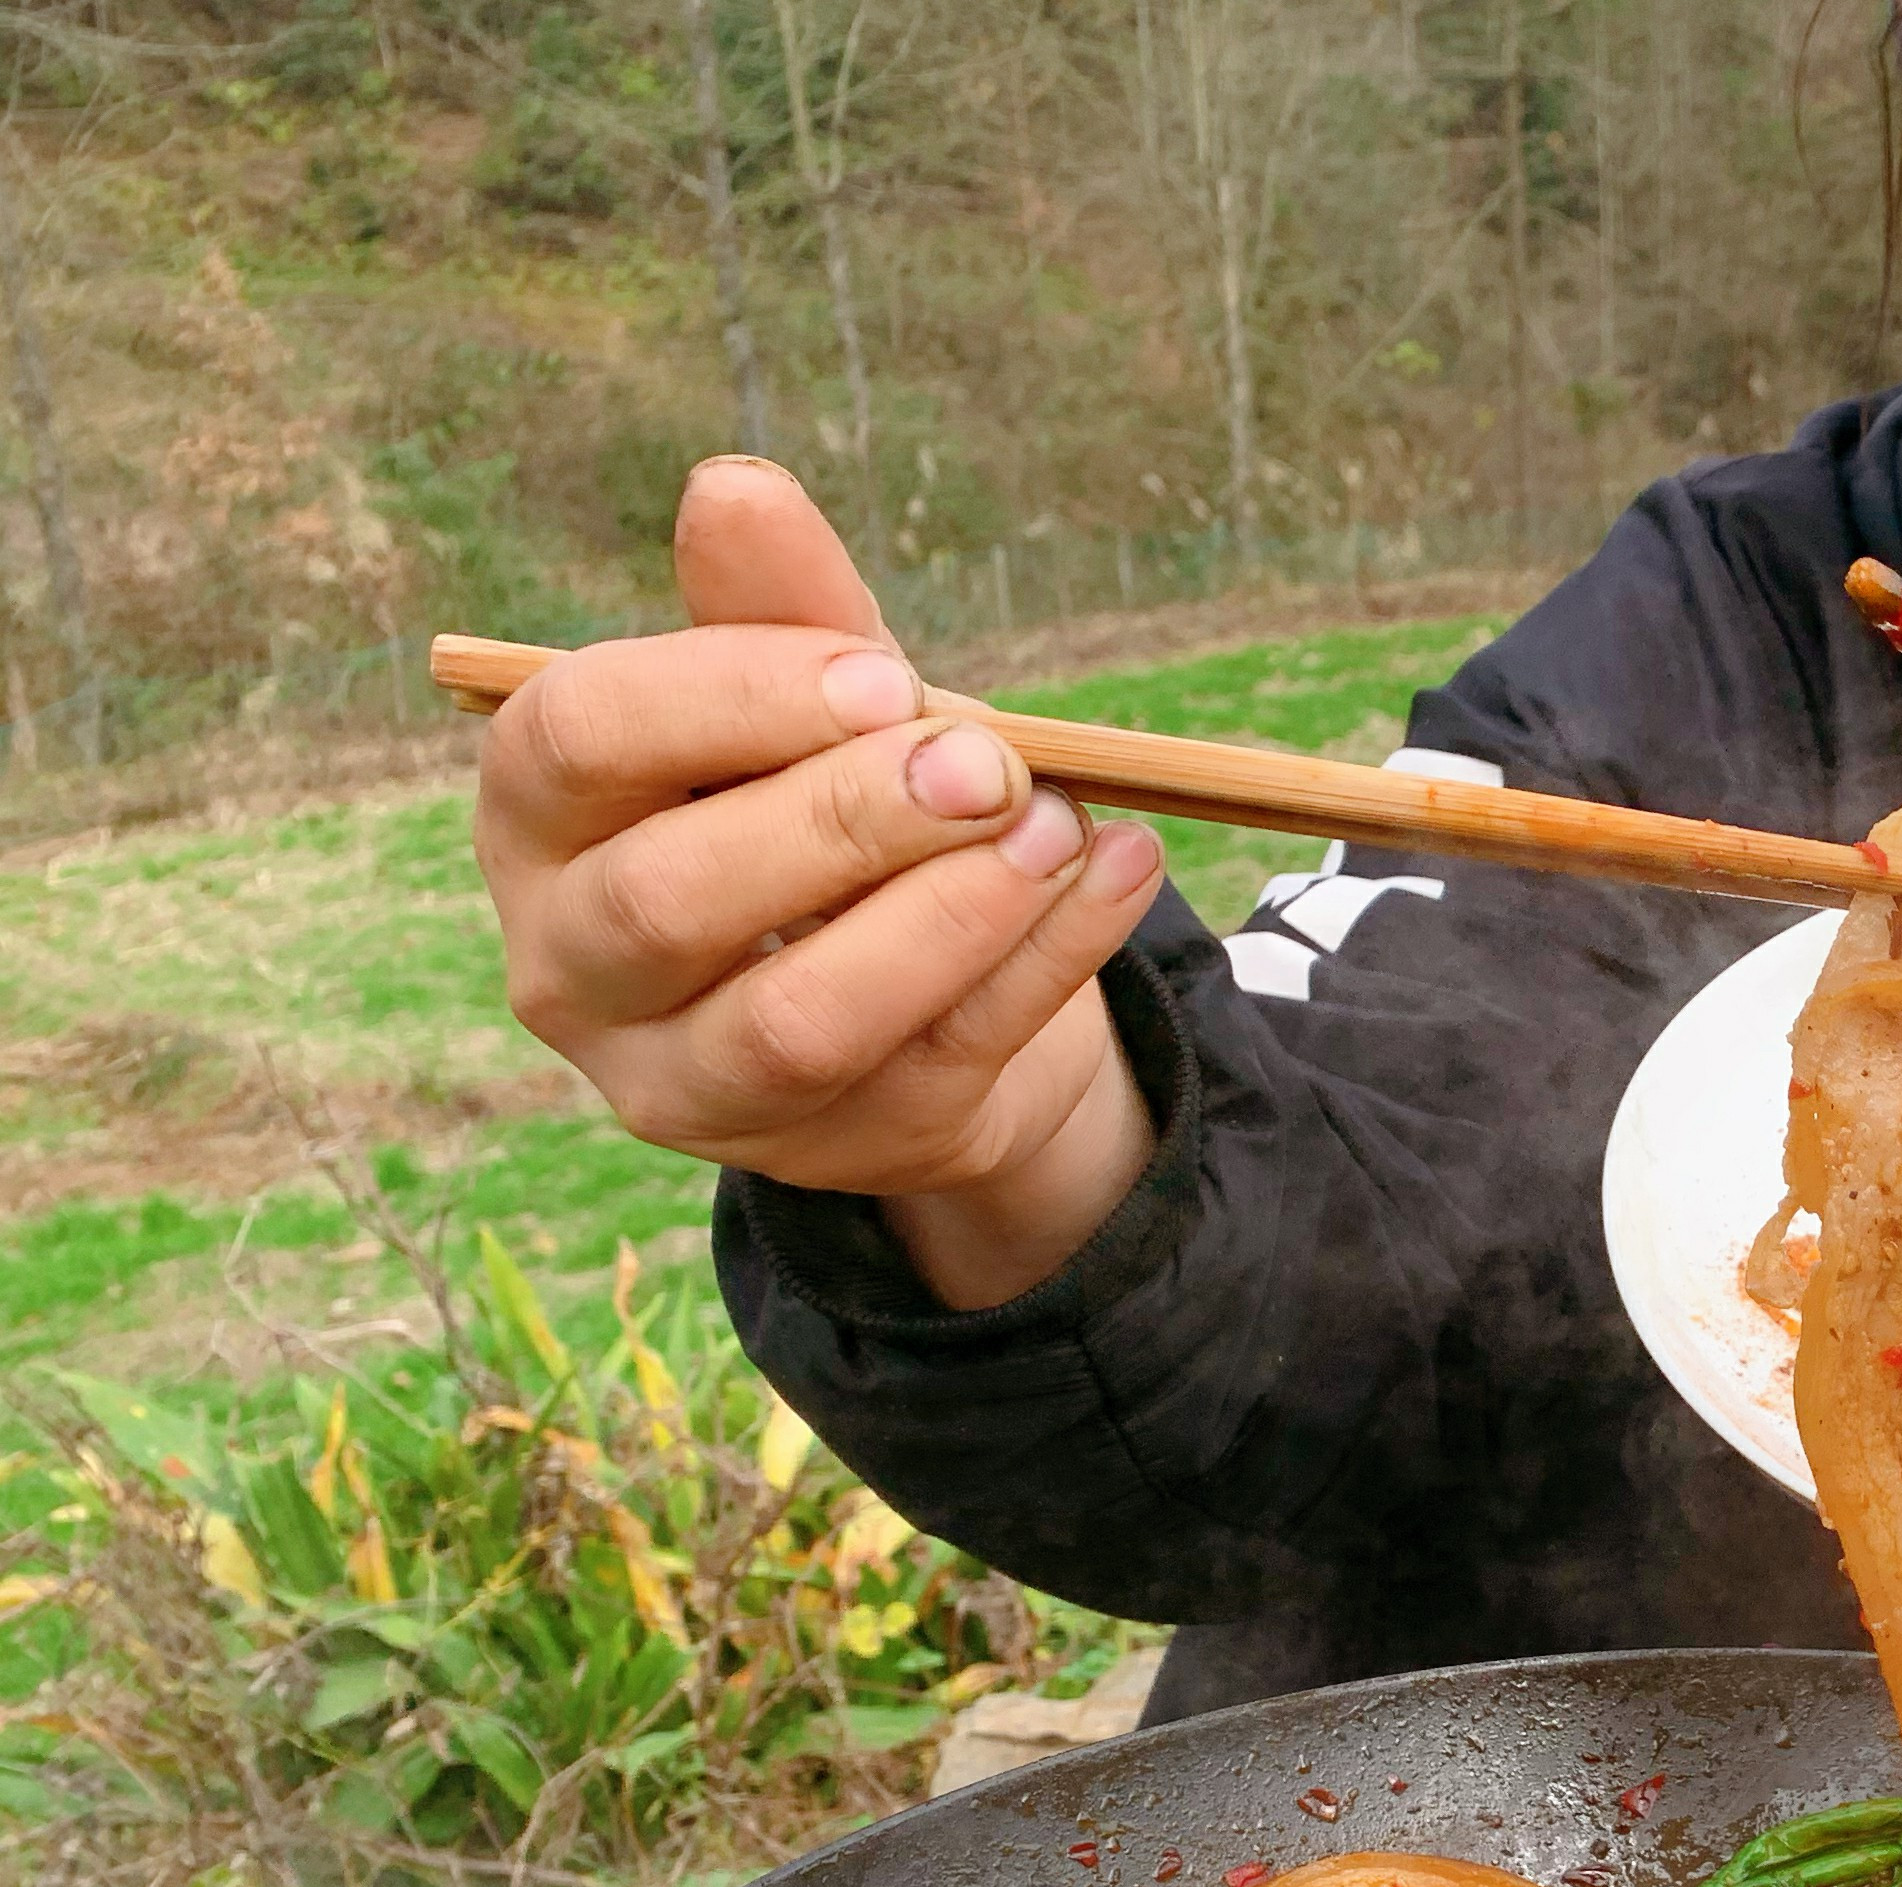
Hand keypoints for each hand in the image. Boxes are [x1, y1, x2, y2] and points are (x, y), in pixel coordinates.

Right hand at [476, 456, 1167, 1308]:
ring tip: (1064, 824)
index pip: (574, 741)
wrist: (922, 975)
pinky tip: (1121, 867)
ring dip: (950, 916)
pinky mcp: (834, 1149)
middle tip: (988, 762)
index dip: (729, 698)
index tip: (884, 673)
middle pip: (672, 900)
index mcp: (539, 819)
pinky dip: (1050, 961)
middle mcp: (572, 966)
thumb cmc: (823, 798)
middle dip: (846, 821)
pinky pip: (944, 1063)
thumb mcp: (807, 694)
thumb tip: (734, 482)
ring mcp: (690, 1084)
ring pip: (800, 1022)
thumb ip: (776, 603)